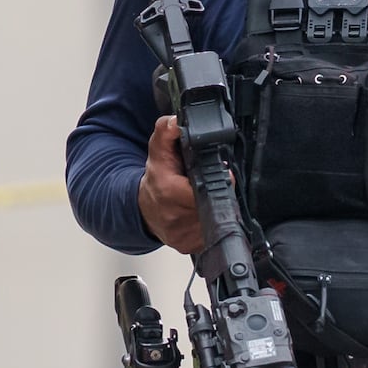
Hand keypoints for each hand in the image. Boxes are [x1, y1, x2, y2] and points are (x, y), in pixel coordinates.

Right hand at [139, 117, 207, 253]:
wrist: (143, 208)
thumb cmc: (155, 180)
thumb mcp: (158, 150)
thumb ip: (167, 131)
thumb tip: (176, 121)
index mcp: (171, 193)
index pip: (206, 190)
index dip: (219, 182)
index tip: (224, 177)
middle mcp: (176, 218)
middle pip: (215, 206)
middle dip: (219, 195)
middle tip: (216, 187)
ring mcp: (182, 235)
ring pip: (216, 222)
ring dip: (217, 210)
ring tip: (208, 200)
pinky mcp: (188, 247)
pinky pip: (210, 236)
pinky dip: (211, 225)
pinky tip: (205, 216)